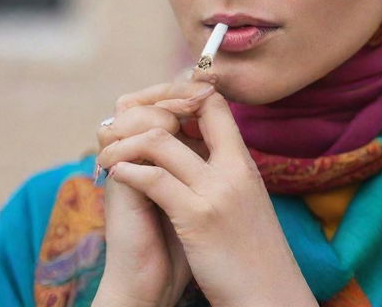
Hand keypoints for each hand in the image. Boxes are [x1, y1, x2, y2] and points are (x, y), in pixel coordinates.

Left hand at [97, 84, 316, 306]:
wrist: (271, 293)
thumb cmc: (255, 251)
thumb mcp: (248, 200)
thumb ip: (228, 172)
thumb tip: (202, 153)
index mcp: (243, 162)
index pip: (217, 105)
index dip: (186, 95)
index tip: (161, 107)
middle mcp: (233, 167)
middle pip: (197, 107)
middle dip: (158, 103)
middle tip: (130, 116)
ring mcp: (215, 191)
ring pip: (162, 141)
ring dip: (127, 143)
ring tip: (110, 154)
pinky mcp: (197, 218)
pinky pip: (154, 180)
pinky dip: (129, 172)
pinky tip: (116, 173)